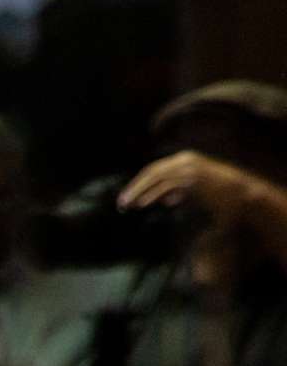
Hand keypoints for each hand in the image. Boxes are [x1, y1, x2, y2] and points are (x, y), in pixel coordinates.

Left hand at [120, 151, 255, 222]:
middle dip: (135, 187)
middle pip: (152, 172)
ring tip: (127, 205)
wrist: (244, 193)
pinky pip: (168, 185)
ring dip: (139, 192)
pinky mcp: (194, 178)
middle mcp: (185, 160)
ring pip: (157, 178)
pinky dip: (153, 194)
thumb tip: (166, 200)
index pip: (155, 170)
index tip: (128, 197)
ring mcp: (190, 167)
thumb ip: (180, 192)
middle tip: (121, 203)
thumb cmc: (221, 194)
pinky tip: (142, 204)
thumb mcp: (196, 190)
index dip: (139, 183)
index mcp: (184, 160)